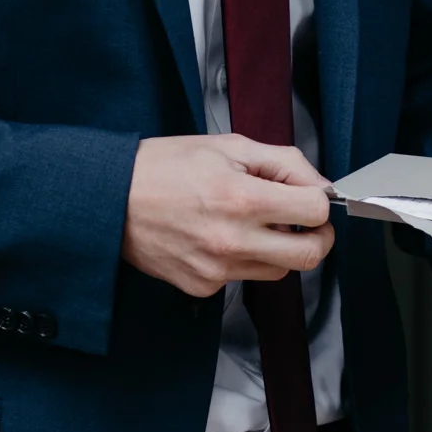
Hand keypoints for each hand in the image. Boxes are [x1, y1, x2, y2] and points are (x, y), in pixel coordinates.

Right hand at [122, 133, 335, 297]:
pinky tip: (219, 235)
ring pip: (279, 270)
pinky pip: (242, 278)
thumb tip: (320, 186)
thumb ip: (284, 162)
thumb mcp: (229, 146)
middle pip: (310, 256)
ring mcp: (217, 269)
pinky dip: (243, 259)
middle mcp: (232, 241)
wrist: (110, 198)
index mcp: (242, 199)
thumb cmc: (164, 166)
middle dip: (317, 236)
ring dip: (278, 248)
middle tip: (305, 221)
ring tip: (252, 222)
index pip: (316, 213)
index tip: (310, 197)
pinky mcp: (202, 286)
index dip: (320, 201)